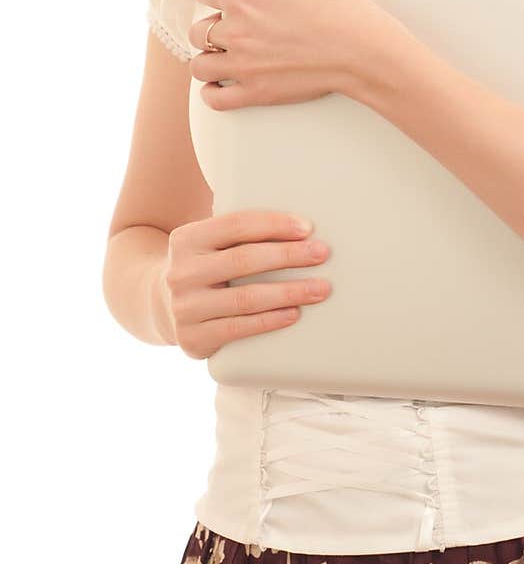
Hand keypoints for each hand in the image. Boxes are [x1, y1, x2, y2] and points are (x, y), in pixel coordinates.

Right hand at [163, 210, 332, 359]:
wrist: (160, 305)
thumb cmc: (204, 266)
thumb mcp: (208, 243)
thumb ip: (239, 233)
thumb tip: (301, 227)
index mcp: (186, 239)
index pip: (235, 225)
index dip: (273, 224)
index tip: (306, 228)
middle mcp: (181, 272)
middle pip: (244, 260)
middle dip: (289, 256)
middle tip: (322, 254)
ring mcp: (184, 308)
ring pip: (246, 298)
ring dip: (289, 292)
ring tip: (320, 288)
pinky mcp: (192, 338)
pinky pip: (239, 329)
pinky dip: (270, 321)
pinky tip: (294, 314)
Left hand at [189, 0, 396, 108]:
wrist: (364, 49)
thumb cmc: (337, 0)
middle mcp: (234, 32)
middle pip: (198, 28)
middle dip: (214, 23)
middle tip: (240, 22)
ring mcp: (243, 65)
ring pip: (200, 63)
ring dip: (210, 56)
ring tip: (231, 50)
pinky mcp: (256, 92)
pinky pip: (214, 98)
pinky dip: (214, 90)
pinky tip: (226, 79)